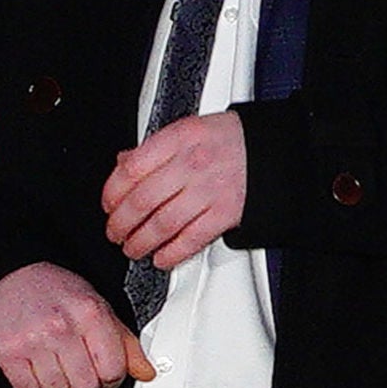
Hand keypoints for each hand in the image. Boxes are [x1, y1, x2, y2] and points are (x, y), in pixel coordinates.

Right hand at [0, 262, 155, 387]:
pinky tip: (37, 375)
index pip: (113, 369)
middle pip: (86, 385)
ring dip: (59, 387)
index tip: (105, 376)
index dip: (112, 378)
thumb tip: (146, 372)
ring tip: (56, 369)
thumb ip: (124, 342)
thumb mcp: (97, 306)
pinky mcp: (7, 353)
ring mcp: (33, 341)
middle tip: (79, 374)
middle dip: (85, 386)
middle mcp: (62, 327)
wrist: (8, 276)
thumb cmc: (55, 291)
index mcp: (91, 314)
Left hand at [102, 111, 249, 274]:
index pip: (130, 169)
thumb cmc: (234, 139)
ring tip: (134, 248)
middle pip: (141, 201)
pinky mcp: (227, 213)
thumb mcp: (192, 129)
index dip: (111, 193)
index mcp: (180, 138)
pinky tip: (162, 257)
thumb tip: (124, 163)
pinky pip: (191, 239)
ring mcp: (211, 190)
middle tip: (115, 233)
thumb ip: (156, 147)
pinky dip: (172, 254)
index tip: (108, 205)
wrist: (278, 150)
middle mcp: (193, 163)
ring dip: (141, 242)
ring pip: (162, 224)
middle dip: (120, 224)